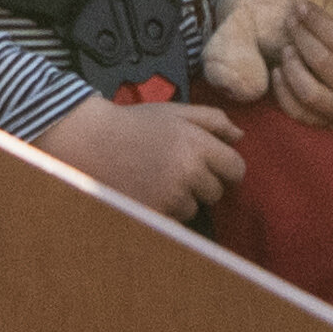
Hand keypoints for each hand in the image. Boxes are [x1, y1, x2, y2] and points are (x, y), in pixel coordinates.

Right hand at [46, 92, 240, 221]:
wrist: (92, 140)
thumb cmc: (136, 123)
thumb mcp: (177, 112)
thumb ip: (213, 120)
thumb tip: (240, 137)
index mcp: (198, 145)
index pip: (236, 169)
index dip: (227, 168)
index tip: (214, 166)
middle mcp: (188, 173)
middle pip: (216, 192)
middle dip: (203, 183)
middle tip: (178, 168)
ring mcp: (170, 196)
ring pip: (194, 208)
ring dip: (183, 198)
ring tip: (159, 179)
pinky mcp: (153, 213)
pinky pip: (173, 219)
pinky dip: (165, 209)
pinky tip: (150, 191)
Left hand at [253, 0, 332, 125]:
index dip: (318, 23)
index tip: (301, 6)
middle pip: (322, 63)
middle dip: (301, 38)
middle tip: (288, 20)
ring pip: (308, 91)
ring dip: (292, 67)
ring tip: (286, 47)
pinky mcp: (323, 123)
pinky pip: (298, 112)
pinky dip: (283, 93)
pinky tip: (278, 71)